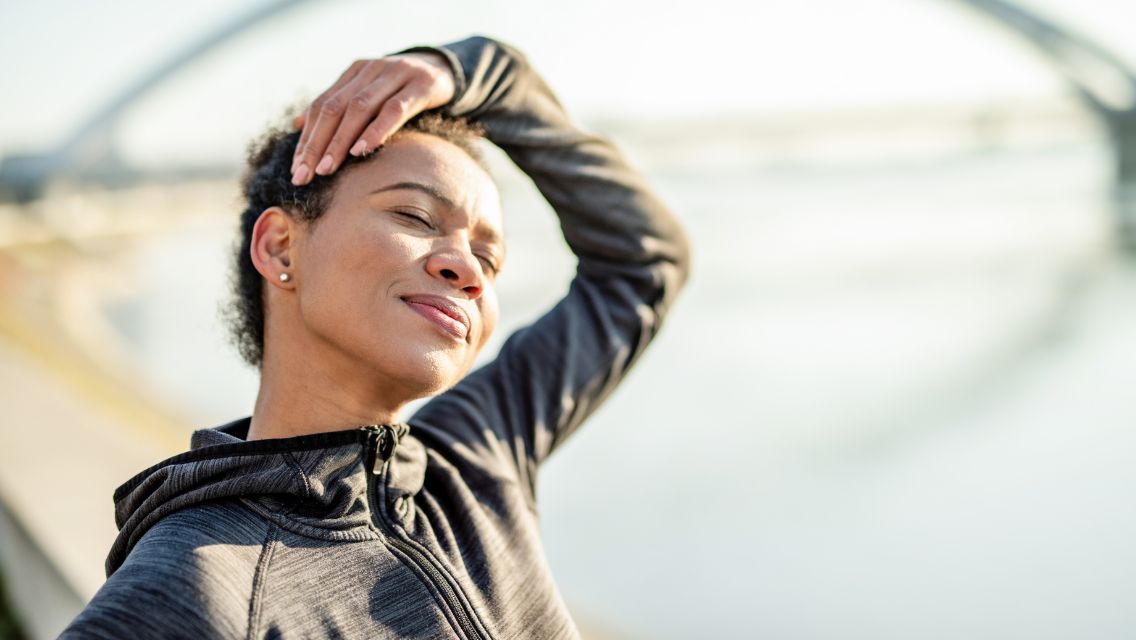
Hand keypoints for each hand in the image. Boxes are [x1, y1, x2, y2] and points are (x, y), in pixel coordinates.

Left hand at [290, 52, 455, 184]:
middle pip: (334, 108)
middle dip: (316, 144)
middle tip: (304, 174)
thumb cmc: (403, 90)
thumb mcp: (369, 94)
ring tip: (327, 168)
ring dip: (340, 141)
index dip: (306, 138)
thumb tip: (297, 125)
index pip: (321, 106)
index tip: (296, 169)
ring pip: (359, 108)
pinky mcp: (420, 86)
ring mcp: (395, 75)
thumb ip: (336, 106)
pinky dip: (375, 130)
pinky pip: (394, 110)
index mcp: (354, 72)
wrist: (445, 70)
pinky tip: (361, 150)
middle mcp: (370, 70)